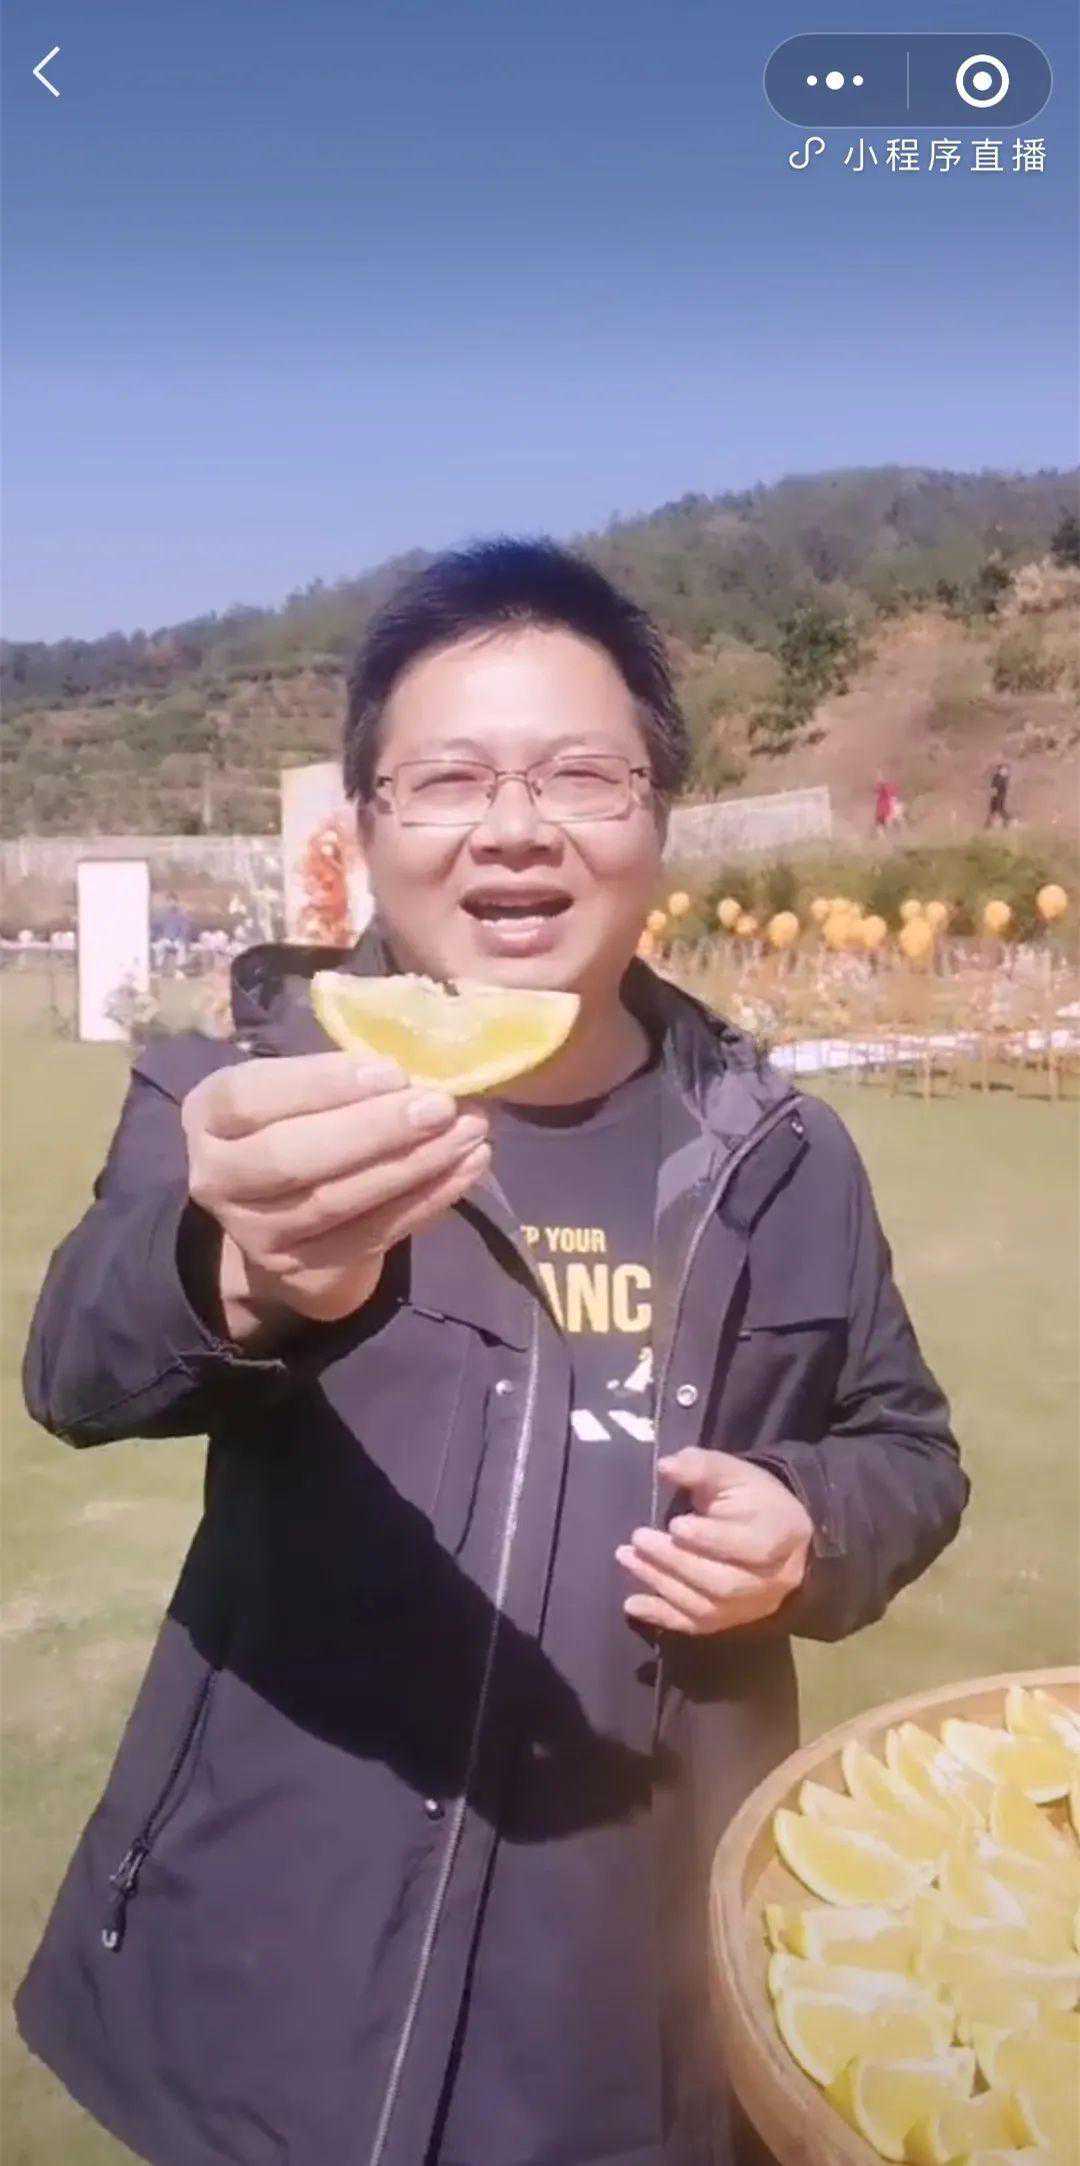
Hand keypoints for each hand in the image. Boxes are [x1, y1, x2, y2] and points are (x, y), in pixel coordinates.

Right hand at [182, 1052, 490, 1330]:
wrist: (282, 1214)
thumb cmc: (301, 1123)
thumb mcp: (299, 1090)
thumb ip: (341, 1074)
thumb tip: (425, 1058)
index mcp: (210, 1115)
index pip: (252, 1097)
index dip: (321, 1084)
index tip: (392, 1071)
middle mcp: (217, 1178)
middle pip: (291, 1157)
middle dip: (373, 1130)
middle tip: (441, 1106)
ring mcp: (256, 1233)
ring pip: (335, 1201)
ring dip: (413, 1166)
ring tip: (469, 1133)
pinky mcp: (302, 1271)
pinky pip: (371, 1236)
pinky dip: (425, 1202)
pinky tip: (466, 1169)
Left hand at [615, 1446, 813, 1634]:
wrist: (777, 1535)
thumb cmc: (753, 1498)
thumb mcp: (733, 1473)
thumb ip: (701, 1467)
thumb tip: (665, 1467)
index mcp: (782, 1535)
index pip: (752, 1547)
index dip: (712, 1539)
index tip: (675, 1524)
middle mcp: (773, 1580)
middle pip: (724, 1582)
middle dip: (676, 1562)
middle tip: (639, 1538)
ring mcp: (752, 1607)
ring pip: (707, 1607)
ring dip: (661, 1583)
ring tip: (627, 1557)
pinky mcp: (731, 1622)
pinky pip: (696, 1626)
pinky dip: (661, 1616)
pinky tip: (631, 1603)